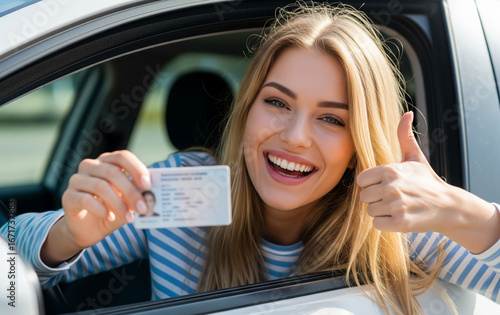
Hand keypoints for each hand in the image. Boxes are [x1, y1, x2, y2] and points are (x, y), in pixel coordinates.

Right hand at [42, 150, 150, 265]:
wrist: (88, 230)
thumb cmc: (112, 211)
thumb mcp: (128, 202)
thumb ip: (137, 195)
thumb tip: (151, 194)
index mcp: (107, 162)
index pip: (122, 157)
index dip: (136, 168)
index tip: (148, 184)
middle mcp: (90, 166)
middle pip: (112, 172)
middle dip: (131, 191)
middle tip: (143, 208)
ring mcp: (77, 180)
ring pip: (100, 186)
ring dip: (118, 204)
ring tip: (129, 218)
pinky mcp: (68, 196)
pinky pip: (86, 199)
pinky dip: (101, 209)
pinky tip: (110, 217)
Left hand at [357, 112, 499, 252]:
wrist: (448, 205)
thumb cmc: (427, 180)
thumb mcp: (415, 157)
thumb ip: (405, 136)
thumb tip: (407, 113)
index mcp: (390, 170)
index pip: (361, 180)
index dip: (371, 184)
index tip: (384, 185)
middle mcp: (391, 187)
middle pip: (364, 197)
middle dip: (375, 199)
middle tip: (393, 197)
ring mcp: (396, 206)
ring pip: (370, 211)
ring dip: (381, 211)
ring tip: (398, 207)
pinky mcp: (400, 223)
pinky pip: (377, 224)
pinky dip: (386, 223)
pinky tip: (399, 217)